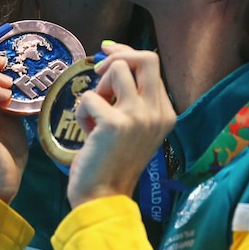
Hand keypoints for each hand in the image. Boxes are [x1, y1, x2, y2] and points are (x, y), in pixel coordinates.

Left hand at [66, 42, 175, 207]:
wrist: (103, 197)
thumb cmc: (112, 162)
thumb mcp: (132, 127)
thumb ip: (129, 98)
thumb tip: (111, 61)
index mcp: (166, 113)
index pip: (152, 65)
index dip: (127, 53)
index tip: (108, 52)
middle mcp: (158, 112)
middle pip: (146, 58)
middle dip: (118, 56)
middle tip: (98, 70)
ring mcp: (139, 117)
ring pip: (116, 70)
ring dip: (97, 88)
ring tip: (94, 114)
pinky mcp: (115, 123)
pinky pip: (90, 96)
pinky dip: (82, 112)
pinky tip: (87, 133)